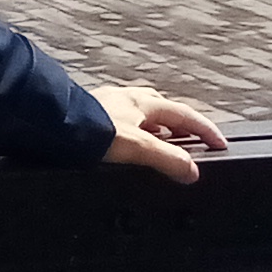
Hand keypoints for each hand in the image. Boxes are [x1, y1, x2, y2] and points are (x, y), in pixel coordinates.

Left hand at [97, 83, 225, 183]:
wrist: (50, 124)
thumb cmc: (89, 129)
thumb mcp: (137, 147)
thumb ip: (168, 159)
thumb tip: (193, 172)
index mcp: (144, 102)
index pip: (186, 114)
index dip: (206, 130)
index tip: (221, 144)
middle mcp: (128, 99)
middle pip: (165, 111)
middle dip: (182, 128)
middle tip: (194, 146)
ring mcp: (110, 105)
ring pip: (143, 116)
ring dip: (158, 131)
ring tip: (164, 149)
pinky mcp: (93, 115)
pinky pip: (125, 123)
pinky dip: (136, 134)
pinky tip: (128, 147)